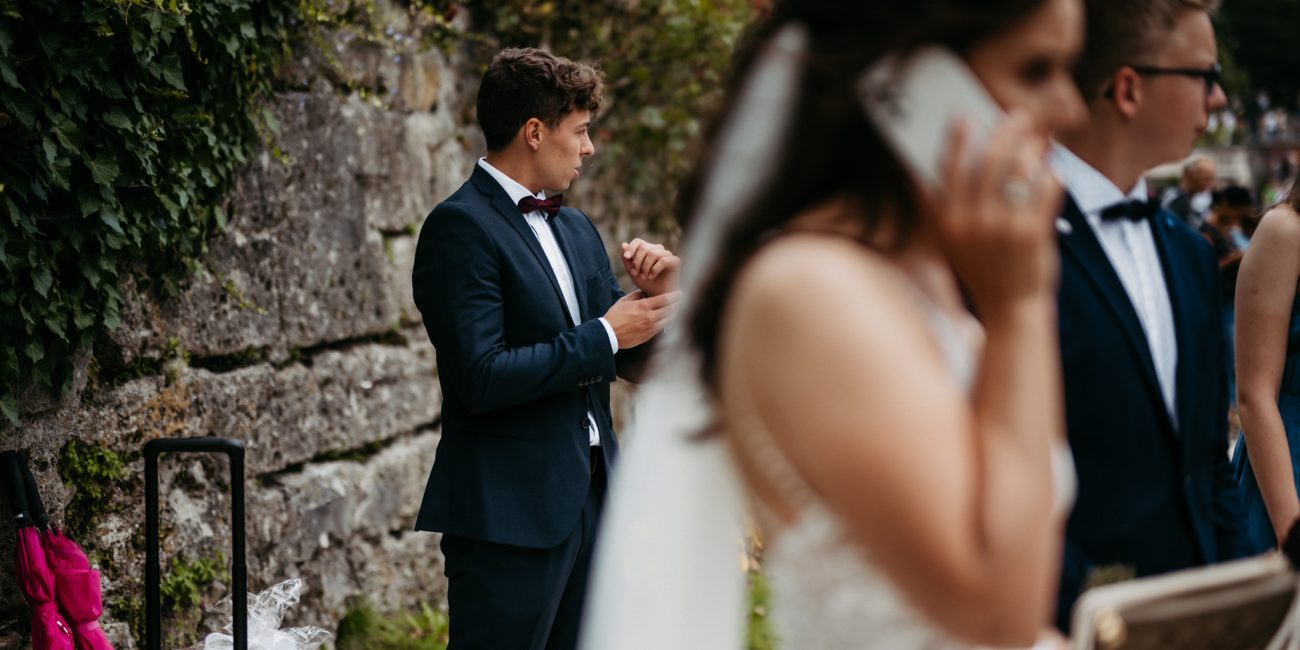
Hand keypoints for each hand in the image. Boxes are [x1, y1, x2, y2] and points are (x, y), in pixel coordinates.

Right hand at [603, 289, 680, 348]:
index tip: (680, 293)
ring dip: (673, 313)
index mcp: (643, 306)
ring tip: (675, 309)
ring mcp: (650, 328)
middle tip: (680, 300)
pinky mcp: (649, 336)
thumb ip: (637, 295)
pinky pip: (662, 328)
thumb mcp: (624, 301)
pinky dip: (666, 322)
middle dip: (677, 304)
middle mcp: (650, 317)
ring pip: (668, 320)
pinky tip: (666, 318)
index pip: (665, 299)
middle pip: (670, 309)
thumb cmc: (614, 316)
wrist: (609, 334)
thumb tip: (645, 292)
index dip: (675, 296)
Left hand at [621, 238, 679, 296]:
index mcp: (648, 249)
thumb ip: (627, 259)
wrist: (657, 296)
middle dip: (637, 261)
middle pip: (644, 247)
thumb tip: (624, 244)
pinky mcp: (675, 261)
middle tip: (634, 273)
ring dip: (645, 266)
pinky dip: (654, 269)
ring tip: (644, 277)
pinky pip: (663, 260)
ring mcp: (667, 255)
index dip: (631, 248)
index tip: (626, 257)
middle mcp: (658, 250)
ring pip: (653, 253)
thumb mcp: (632, 272)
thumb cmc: (646, 284)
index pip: (638, 241)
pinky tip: (651, 276)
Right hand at [936, 111, 1061, 319]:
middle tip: (1017, 116)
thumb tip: (916, 177)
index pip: (951, 170)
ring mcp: (1006, 227)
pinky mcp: (1034, 233)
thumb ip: (934, 211)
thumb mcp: (947, 244)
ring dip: (1031, 150)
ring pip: (1021, 171)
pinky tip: (1051, 169)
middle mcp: (975, 222)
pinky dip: (1050, 175)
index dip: (958, 140)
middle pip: (991, 162)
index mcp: (949, 222)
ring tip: (1036, 141)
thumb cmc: (979, 272)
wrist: (1010, 309)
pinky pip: (1046, 190)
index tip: (966, 116)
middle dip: (1005, 132)